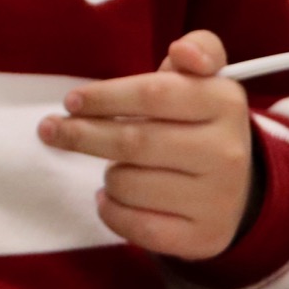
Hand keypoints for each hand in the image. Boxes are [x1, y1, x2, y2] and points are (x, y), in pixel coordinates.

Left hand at [37, 31, 256, 260]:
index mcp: (224, 103)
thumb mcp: (201, 81)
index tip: (71, 101)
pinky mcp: (205, 237)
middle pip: (134, 141)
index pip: (152, 94)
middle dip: (82, 134)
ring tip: (111, 167)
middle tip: (51, 130)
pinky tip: (110, 199)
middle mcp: (228, 152)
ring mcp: (219, 199)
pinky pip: (139, 227)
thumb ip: (197, 50)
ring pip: (129, 184)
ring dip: (106, 175)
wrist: (237, 189)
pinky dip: (112, 212)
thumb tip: (182, 51)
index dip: (104, 97)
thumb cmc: (197, 124)